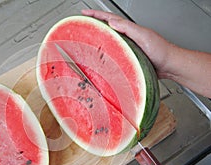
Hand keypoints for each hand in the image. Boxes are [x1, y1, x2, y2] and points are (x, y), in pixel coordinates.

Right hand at [82, 9, 210, 97]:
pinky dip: (105, 52)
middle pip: (107, 28)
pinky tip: (100, 57)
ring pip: (109, 40)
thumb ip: (129, 28)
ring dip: (98, 38)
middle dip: (94, 24)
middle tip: (82, 24)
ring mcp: (127, 47)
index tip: (85, 12)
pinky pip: (113, 53)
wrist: (169, 65)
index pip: (109, 18)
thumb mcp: (144, 36)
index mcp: (129, 29)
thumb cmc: (160, 51)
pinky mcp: (128, 58)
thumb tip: (112, 23)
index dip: (96, 15)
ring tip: (87, 38)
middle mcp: (127, 37)